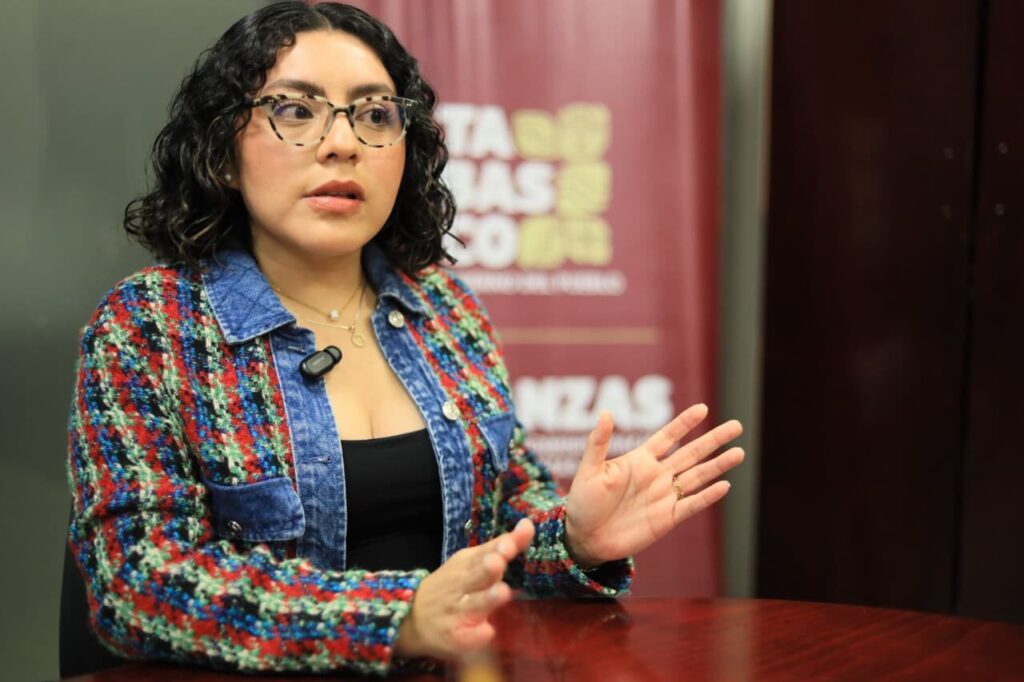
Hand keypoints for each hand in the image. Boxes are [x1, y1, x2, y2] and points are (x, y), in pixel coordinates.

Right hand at [394, 518, 534, 659]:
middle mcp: (461, 585)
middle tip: (498, 563)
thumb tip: (528, 524)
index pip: (484, 552)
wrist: (413, 618)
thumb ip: (499, 546)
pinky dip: (479, 634)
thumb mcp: (470, 562)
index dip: (498, 549)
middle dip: (488, 569)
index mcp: (465, 564)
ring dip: (488, 598)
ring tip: (502, 592)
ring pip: (475, 604)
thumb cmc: (452, 586)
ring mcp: (458, 611)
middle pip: (476, 575)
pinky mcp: (458, 637)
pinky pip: (470, 636)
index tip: (509, 544)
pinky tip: (488, 632)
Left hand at [564, 403, 742, 566]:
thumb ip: (598, 443)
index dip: (684, 423)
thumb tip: (605, 412)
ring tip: (740, 452)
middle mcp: (657, 475)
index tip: (703, 408)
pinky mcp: (667, 518)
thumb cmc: (582, 502)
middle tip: (737, 426)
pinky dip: (707, 497)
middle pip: (691, 453)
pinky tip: (724, 485)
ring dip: (718, 465)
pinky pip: (691, 505)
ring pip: (697, 477)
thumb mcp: (589, 470)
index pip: (668, 436)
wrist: (584, 538)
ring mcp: (664, 497)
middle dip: (714, 440)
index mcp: (639, 460)